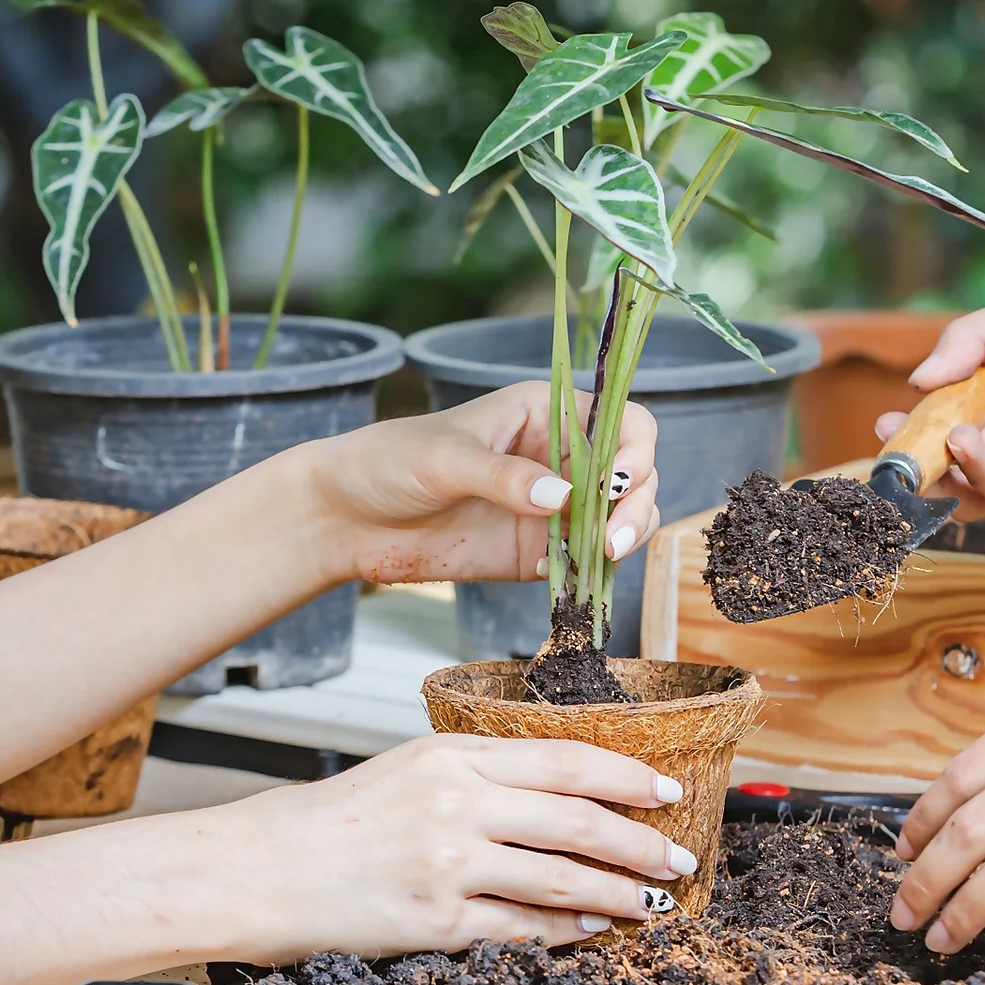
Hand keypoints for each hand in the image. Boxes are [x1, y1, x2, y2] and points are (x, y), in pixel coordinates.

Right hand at [217, 734, 697, 961]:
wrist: (259, 868)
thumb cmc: (333, 819)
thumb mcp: (412, 767)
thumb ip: (483, 773)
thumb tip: (562, 792)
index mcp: (455, 755)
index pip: (566, 760)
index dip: (627, 777)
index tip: (667, 791)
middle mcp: (458, 802)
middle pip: (578, 819)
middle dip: (640, 841)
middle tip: (678, 856)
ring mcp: (448, 863)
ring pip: (561, 877)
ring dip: (618, 892)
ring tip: (653, 900)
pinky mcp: (435, 919)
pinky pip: (521, 926)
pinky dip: (566, 930)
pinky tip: (594, 929)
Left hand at [304, 381, 659, 584]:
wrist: (346, 518)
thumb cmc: (388, 463)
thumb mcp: (444, 458)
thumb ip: (503, 476)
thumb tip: (563, 497)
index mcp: (547, 412)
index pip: (623, 420)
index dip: (634, 449)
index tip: (617, 481)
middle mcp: (563, 456)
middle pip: (637, 473)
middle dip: (635, 503)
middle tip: (610, 538)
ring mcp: (556, 506)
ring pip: (626, 518)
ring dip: (627, 537)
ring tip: (600, 556)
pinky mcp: (541, 551)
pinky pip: (588, 560)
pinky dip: (591, 569)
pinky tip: (556, 572)